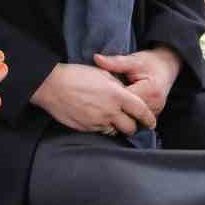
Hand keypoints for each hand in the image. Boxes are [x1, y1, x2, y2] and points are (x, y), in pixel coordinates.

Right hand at [29, 63, 157, 136]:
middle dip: (133, 126)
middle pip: (130, 127)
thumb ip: (117, 86)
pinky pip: (100, 131)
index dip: (149, 118)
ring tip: (111, 119)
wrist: (52, 85)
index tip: (152, 122)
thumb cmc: (76, 75)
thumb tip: (124, 94)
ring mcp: (98, 121)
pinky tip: (96, 117)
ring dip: (116, 127)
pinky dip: (102, 126)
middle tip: (131, 123)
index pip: (140, 111)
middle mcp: (110, 111)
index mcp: (117, 95)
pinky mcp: (86, 128)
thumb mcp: (102, 74)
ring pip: (114, 131)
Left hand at [93, 47, 181, 116]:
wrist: (167, 66)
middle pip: (128, 112)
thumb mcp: (133, 60)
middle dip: (114, 107)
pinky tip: (117, 110)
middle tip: (98, 103)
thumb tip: (96, 58)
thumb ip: (115, 62)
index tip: (96, 93)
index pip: (125, 100)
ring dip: (120, 114)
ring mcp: (156, 111)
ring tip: (106, 107)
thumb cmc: (149, 62)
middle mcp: (155, 104)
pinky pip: (137, 120)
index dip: (109, 98)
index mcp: (150, 90)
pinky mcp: (154, 114)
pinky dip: (127, 115)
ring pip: (132, 119)